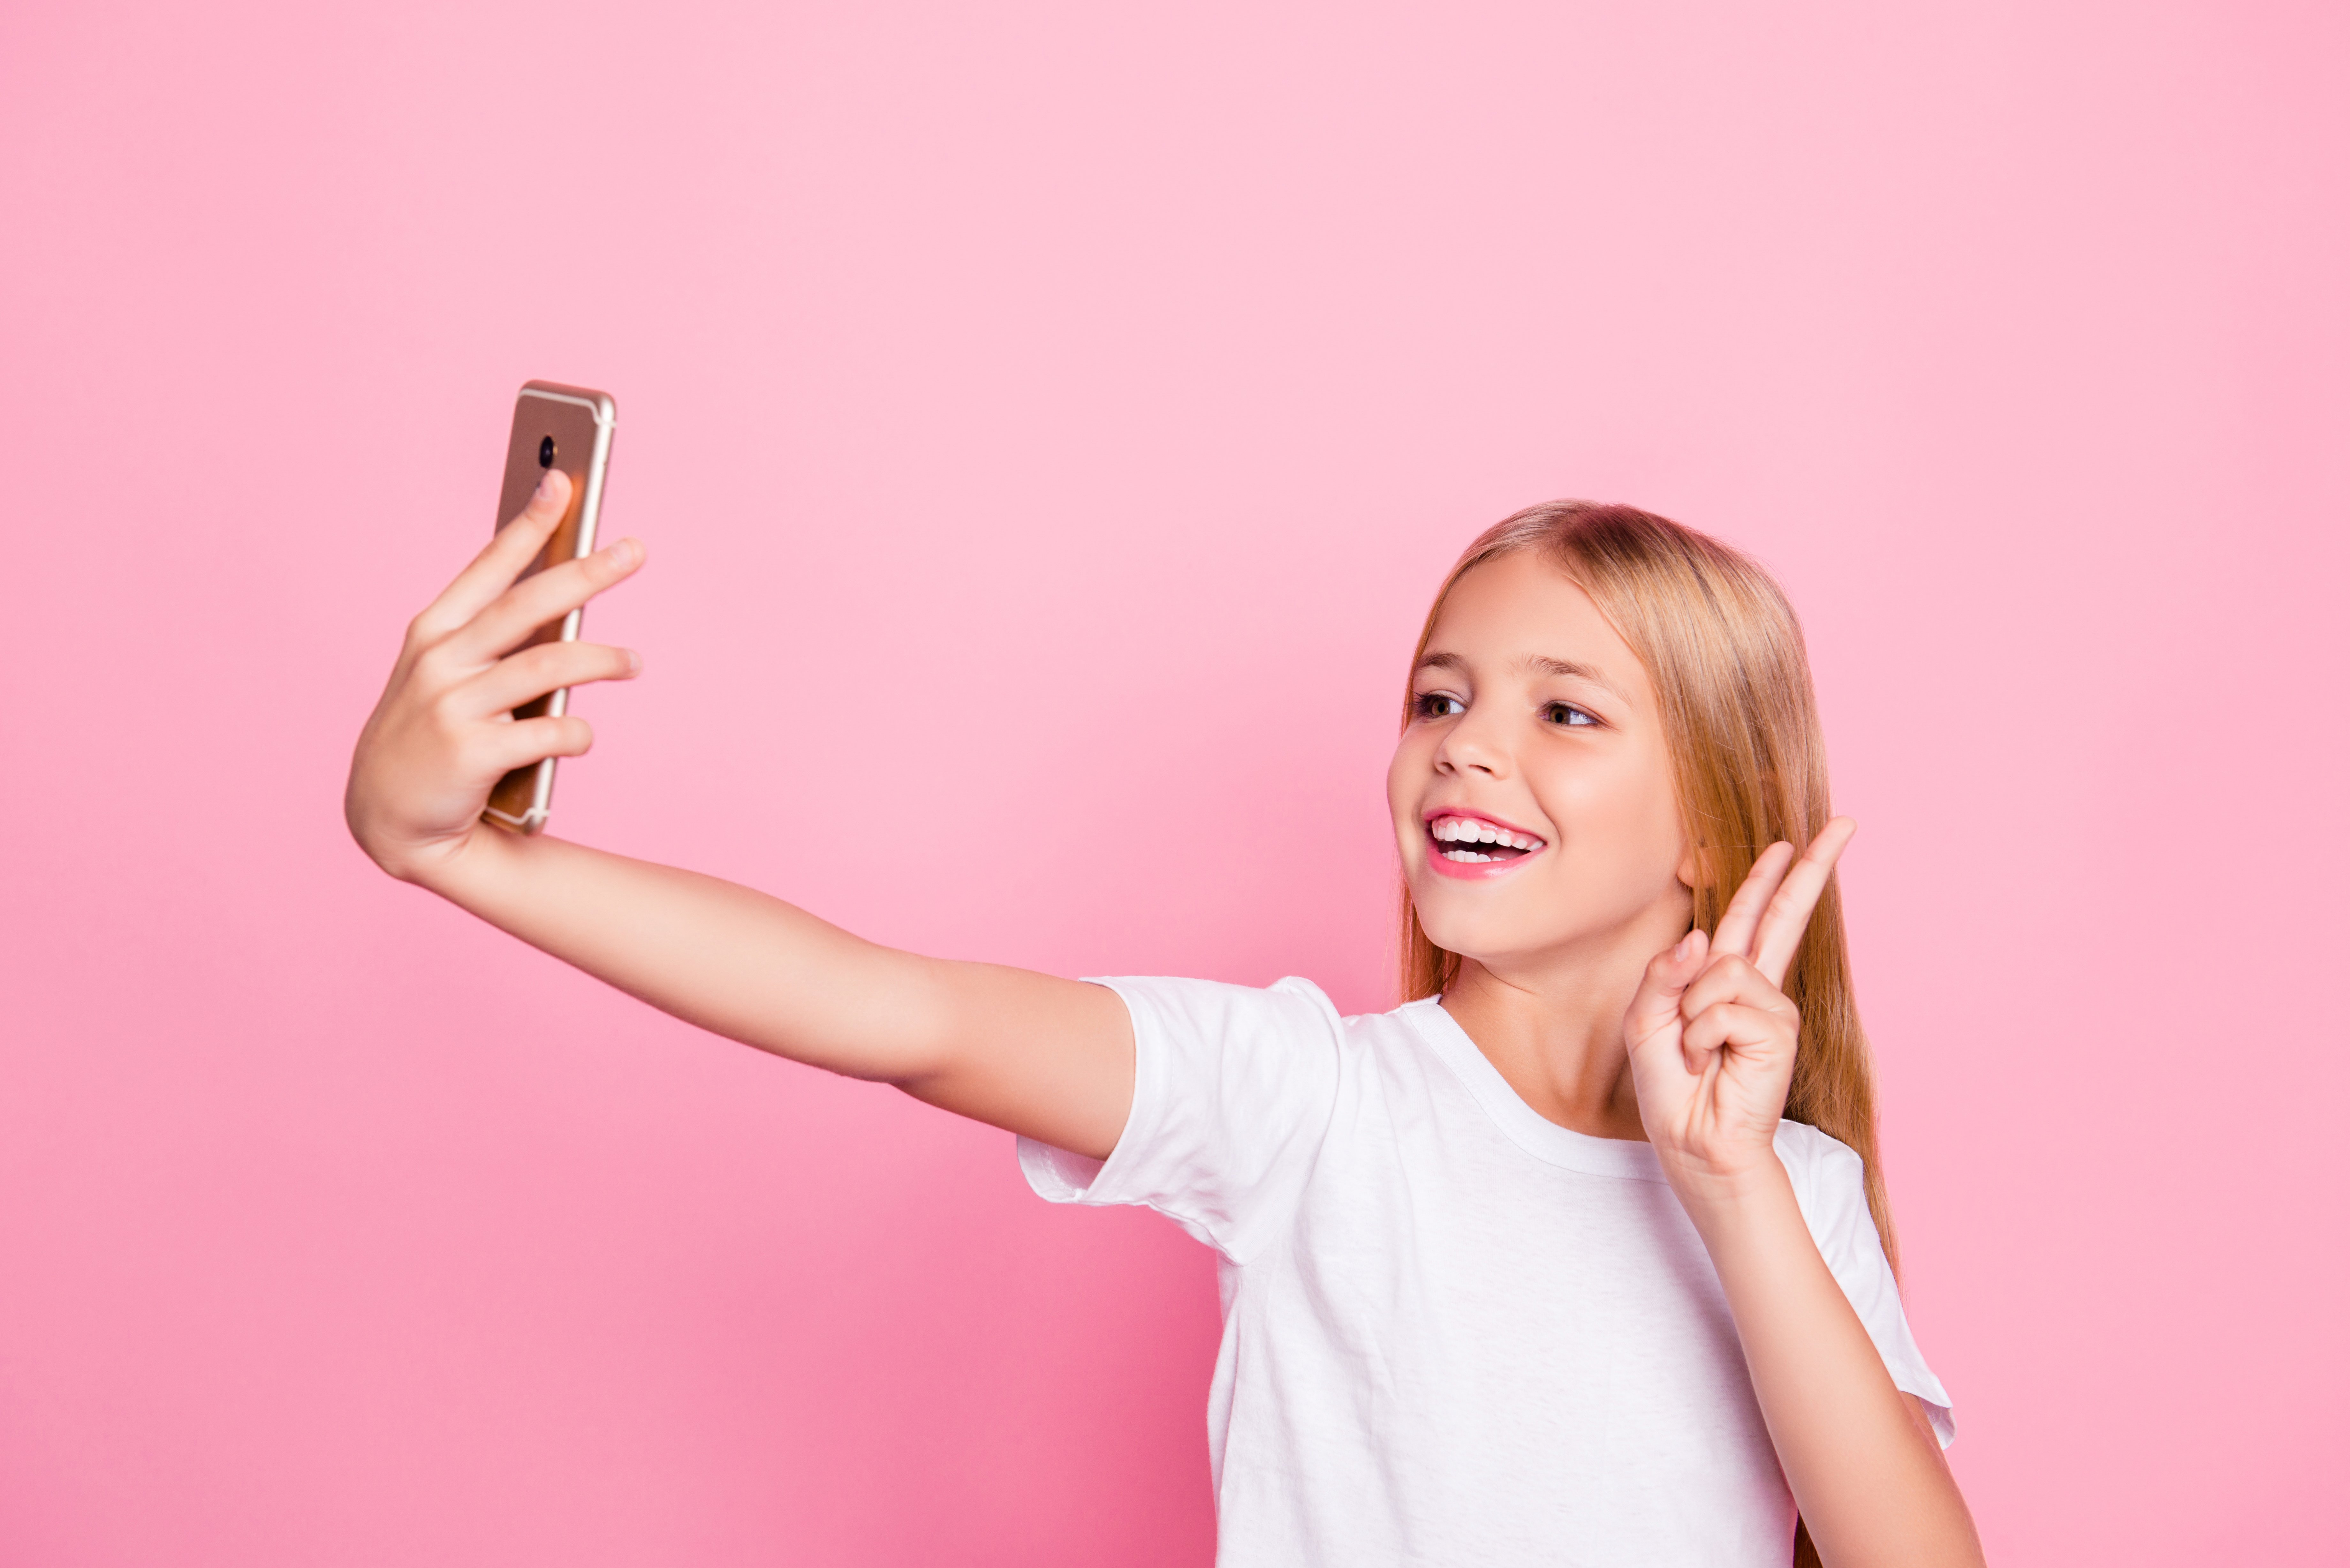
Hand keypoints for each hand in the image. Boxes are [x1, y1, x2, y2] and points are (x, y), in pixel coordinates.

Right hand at [345, 468, 643, 880]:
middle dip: (585, 573)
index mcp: (434, 632)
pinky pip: (550, 731)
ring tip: (633, 663)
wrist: (388, 817)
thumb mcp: (447, 676)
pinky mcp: (473, 753)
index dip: (527, 523)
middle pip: (528, 603)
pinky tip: (582, 735)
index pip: (488, 565)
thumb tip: (569, 604)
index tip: (561, 480)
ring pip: (551, 665)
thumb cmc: (431, 734)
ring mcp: (453, 706)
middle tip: (633, 551)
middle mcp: (440, 660)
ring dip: (603, 661)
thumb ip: (495, 641)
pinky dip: (577, 732)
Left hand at [1622, 819, 1855, 1201]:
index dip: (1774, 879)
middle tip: (1843, 826)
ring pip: (1721, 970)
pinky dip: (1701, 1036)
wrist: (1693, 1144)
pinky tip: (1713, 1063)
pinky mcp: (1779, 1030)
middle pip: (1783, 915)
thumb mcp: (1647, 1022)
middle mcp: (1756, 988)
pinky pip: (1721, 1007)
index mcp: (1727, 980)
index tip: (1796, 842)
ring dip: (1691, 1016)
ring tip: (1698, 1054)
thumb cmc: (1673, 1089)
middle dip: (1811, 869)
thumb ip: (1665, 975)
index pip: (1753, 919)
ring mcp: (1772, 1008)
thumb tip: (1700, 938)